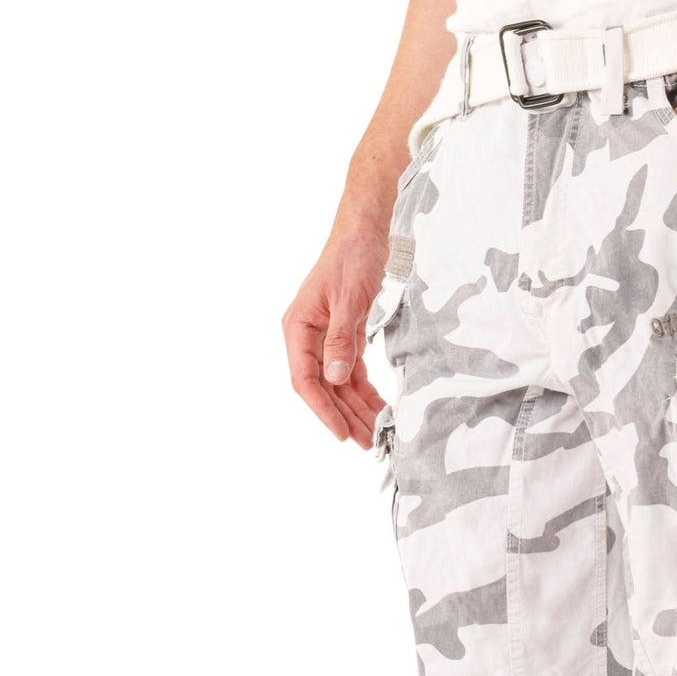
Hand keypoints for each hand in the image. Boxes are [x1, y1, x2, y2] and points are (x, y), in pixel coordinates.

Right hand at [282, 229, 388, 447]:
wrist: (366, 233)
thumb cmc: (351, 258)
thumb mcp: (348, 298)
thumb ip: (341, 340)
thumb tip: (334, 378)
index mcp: (298, 328)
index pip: (305, 379)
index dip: (322, 409)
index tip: (342, 433)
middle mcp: (308, 337)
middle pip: (324, 388)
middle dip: (345, 416)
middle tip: (368, 442)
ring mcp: (326, 339)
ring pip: (339, 384)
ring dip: (357, 409)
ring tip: (376, 434)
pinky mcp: (346, 336)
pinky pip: (352, 372)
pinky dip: (365, 391)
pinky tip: (378, 408)